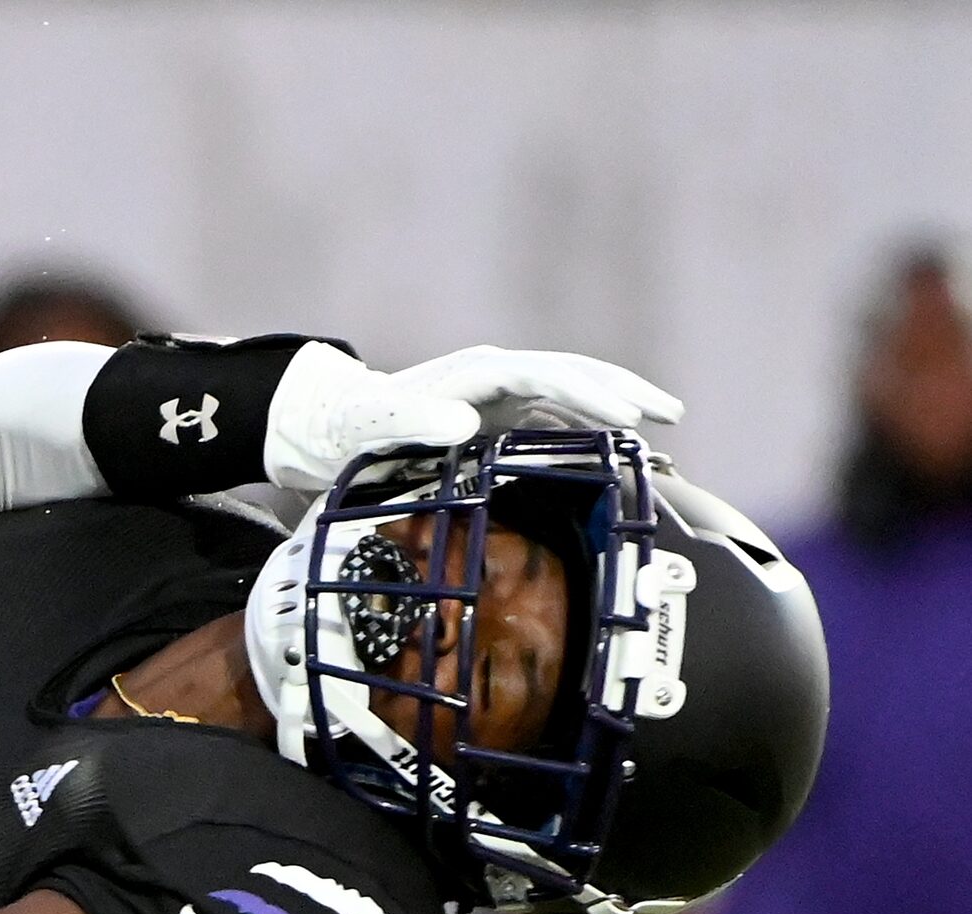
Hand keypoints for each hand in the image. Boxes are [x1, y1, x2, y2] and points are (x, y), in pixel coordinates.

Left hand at [264, 341, 683, 489]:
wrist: (332, 428)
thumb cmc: (352, 426)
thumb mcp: (375, 423)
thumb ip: (414, 418)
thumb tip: (465, 422)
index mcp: (476, 372)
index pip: (547, 375)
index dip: (587, 393)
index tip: (623, 417)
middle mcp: (496, 377)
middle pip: (573, 375)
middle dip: (622, 390)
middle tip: (670, 413)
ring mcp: (501, 397)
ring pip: (571, 396)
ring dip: (616, 407)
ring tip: (665, 426)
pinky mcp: (499, 421)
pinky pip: (554, 423)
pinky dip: (588, 435)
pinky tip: (619, 454)